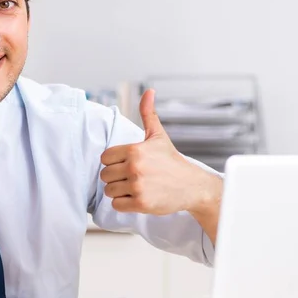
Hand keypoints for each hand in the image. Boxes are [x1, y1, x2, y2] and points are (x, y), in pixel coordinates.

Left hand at [100, 89, 209, 215]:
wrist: (193, 186)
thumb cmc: (172, 161)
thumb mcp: (158, 136)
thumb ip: (148, 114)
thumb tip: (149, 92)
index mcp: (134, 150)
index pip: (105, 158)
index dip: (114, 162)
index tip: (127, 164)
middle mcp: (134, 167)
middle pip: (104, 175)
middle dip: (116, 177)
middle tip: (132, 177)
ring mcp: (137, 186)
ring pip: (109, 190)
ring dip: (119, 191)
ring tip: (136, 186)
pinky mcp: (141, 203)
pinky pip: (116, 205)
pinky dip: (124, 203)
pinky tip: (137, 197)